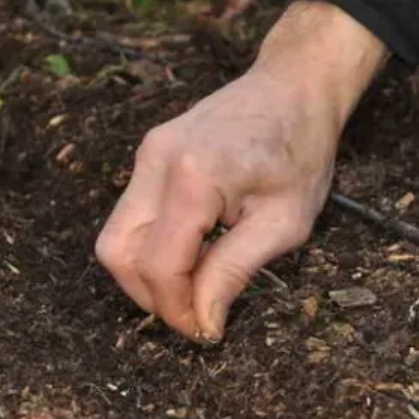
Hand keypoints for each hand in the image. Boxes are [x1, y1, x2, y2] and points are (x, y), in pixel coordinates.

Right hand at [95, 0, 389, 341]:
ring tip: (195, 285)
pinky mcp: (149, 153)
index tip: (207, 331)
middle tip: (196, 315)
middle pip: (118, 252)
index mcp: (193, 176)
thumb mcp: (285, 223)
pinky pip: (132, 214)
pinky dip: (153, 246)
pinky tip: (194, 252)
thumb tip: (203, 322)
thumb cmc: (301, 151)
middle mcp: (156, 160)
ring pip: (116, 236)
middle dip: (151, 297)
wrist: (295, 87)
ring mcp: (147, 152)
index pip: (159, 265)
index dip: (177, 310)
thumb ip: (234, 272)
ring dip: (147, 273)